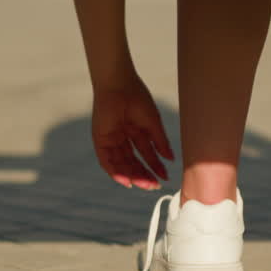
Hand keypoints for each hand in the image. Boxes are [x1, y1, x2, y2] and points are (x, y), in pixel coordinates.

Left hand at [91, 74, 173, 189]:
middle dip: (144, 174)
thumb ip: (160, 142)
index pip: (146, 154)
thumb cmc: (137, 98)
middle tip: (155, 186)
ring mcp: (111, 139)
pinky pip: (106, 161)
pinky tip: (126, 181)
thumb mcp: (153, 123)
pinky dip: (115, 172)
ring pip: (121, 164)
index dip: (155, 166)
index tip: (165, 177)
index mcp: (136, 131)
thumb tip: (170, 159)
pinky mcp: (100, 140)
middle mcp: (123, 137)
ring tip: (144, 185)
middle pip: (133, 162)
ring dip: (132, 176)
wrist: (119, 84)